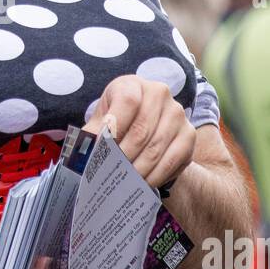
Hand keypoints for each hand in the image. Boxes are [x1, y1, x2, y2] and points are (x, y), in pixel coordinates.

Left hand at [84, 75, 195, 189]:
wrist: (147, 126)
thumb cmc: (118, 122)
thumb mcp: (102, 121)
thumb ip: (92, 135)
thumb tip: (80, 156)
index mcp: (132, 85)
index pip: (127, 102)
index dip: (114, 127)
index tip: (101, 150)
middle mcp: (159, 93)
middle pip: (141, 130)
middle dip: (123, 157)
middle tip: (111, 174)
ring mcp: (177, 113)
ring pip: (156, 148)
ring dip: (138, 170)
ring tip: (124, 182)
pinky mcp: (189, 134)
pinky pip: (172, 160)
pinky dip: (155, 175)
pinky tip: (142, 183)